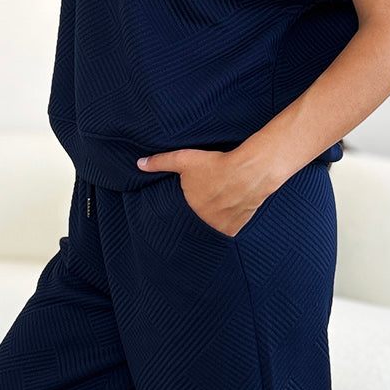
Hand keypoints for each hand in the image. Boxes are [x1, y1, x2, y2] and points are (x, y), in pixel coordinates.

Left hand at [136, 149, 268, 237]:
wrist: (250, 172)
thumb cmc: (216, 164)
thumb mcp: (184, 160)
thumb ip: (160, 162)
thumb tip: (139, 164)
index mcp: (189, 210)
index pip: (181, 212)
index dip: (186, 203)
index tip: (192, 196)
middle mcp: (203, 223)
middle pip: (196, 219)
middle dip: (199, 211)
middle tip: (207, 197)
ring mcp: (219, 229)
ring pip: (210, 226)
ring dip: (212, 219)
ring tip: (218, 203)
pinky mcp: (234, 230)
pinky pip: (226, 230)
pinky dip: (226, 222)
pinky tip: (228, 210)